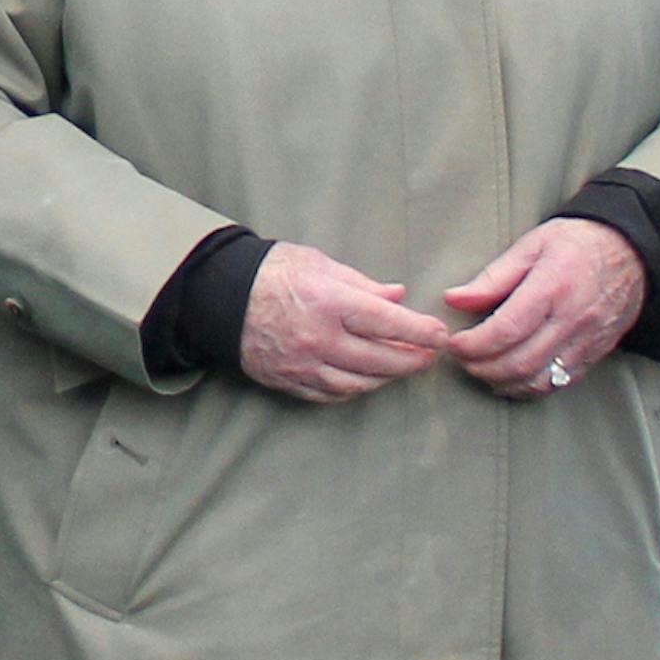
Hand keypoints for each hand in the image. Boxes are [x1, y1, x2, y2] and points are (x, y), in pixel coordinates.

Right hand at [239, 242, 448, 404]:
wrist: (218, 298)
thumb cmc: (273, 272)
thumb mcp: (320, 264)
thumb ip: (363, 284)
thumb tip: (398, 297)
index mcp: (329, 302)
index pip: (388, 323)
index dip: (420, 332)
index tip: (441, 335)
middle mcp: (318, 339)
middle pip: (380, 361)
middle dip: (411, 360)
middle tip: (429, 356)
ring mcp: (302, 365)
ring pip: (359, 384)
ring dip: (386, 378)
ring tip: (402, 366)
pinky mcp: (288, 382)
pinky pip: (331, 395)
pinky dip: (355, 389)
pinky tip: (368, 378)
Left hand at [443, 217, 647, 395]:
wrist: (633, 253)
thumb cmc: (578, 243)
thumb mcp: (533, 245)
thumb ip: (493, 277)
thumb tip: (455, 300)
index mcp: (554, 286)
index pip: (506, 329)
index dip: (473, 344)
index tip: (454, 343)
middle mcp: (572, 318)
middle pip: (519, 362)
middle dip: (480, 367)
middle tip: (463, 359)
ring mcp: (587, 340)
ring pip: (538, 380)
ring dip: (502, 382)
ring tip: (484, 369)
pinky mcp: (595, 354)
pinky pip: (559, 383)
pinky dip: (529, 386)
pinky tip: (513, 376)